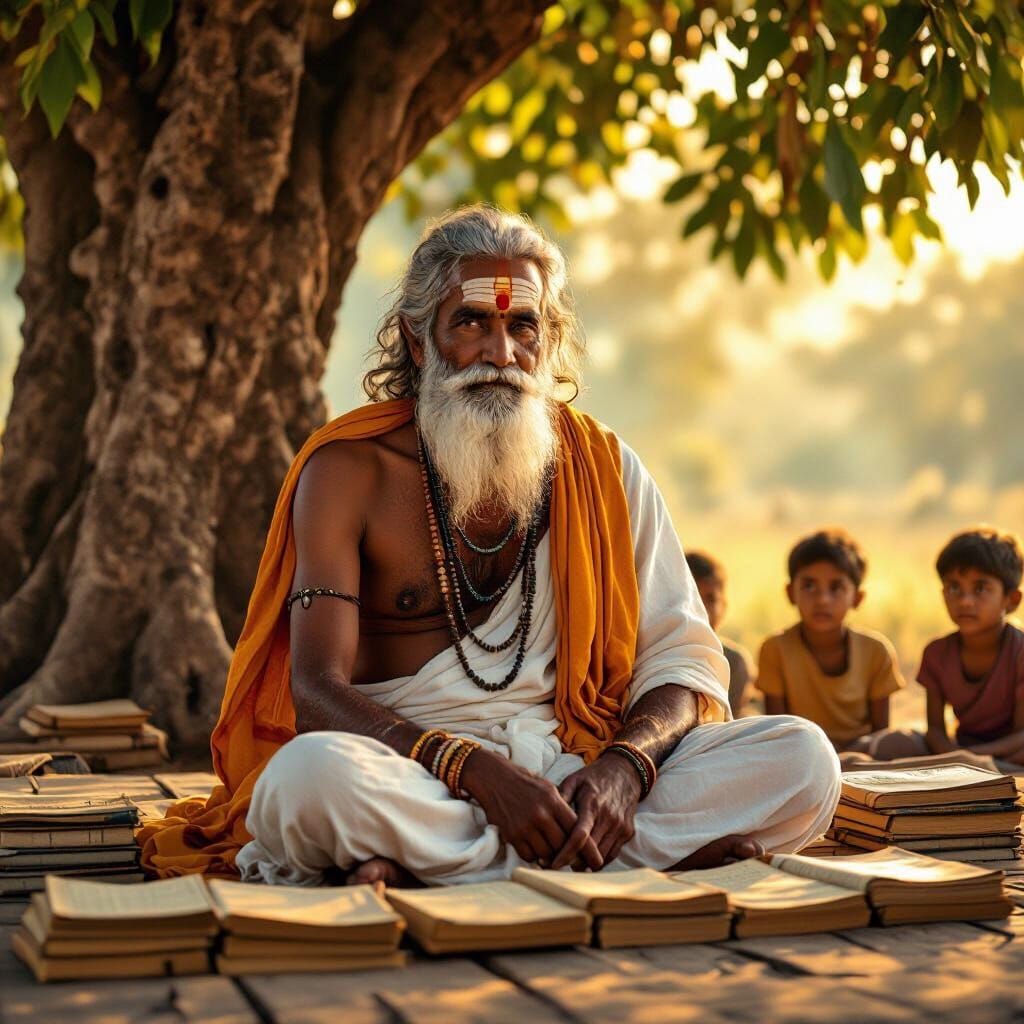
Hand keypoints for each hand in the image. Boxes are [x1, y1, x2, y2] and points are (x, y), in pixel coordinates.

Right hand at [461, 748, 600, 868]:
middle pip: (563, 846)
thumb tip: (578, 832)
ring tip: (552, 852)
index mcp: (553, 801)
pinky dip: (535, 856)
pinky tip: (536, 848)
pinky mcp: (512, 835)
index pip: (576, 830)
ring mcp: (525, 826)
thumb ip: (563, 809)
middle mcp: (541, 814)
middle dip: (569, 855)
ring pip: (547, 854)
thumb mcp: (549, 789)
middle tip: (574, 861)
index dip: (588, 848)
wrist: (494, 779)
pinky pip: (529, 855)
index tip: (597, 861)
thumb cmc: (525, 783)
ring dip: (551, 856)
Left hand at [551, 754, 641, 870]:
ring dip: (585, 864)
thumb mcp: (574, 779)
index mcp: (592, 804)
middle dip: (571, 862)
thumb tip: (544, 812)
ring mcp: (620, 826)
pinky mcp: (628, 832)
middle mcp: (609, 818)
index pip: (579, 836)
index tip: (551, 864)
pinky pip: (612, 855)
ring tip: (568, 864)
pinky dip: (598, 860)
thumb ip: (560, 797)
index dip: (565, 853)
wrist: (625, 772)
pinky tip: (584, 860)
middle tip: (554, 866)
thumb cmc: (594, 777)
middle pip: (590, 851)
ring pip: (601, 857)